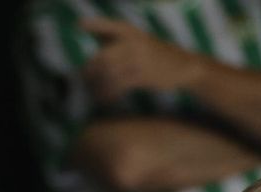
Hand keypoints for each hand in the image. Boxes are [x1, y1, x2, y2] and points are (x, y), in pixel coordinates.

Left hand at [80, 16, 204, 103]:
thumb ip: (113, 37)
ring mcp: (138, 59)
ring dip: (97, 85)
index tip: (78, 26)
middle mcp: (133, 42)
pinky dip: (108, 93)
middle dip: (89, 70)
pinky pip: (118, 86)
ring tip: (92, 91)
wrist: (182, 65)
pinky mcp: (142, 76)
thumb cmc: (154, 53)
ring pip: (108, 73)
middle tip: (83, 78)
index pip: (107, 25)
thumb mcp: (137, 39)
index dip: (91, 24)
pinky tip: (104, 98)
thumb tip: (85, 29)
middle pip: (102, 57)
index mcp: (129, 30)